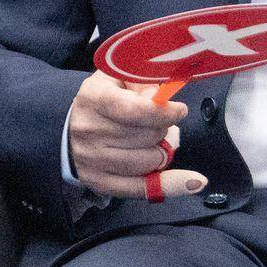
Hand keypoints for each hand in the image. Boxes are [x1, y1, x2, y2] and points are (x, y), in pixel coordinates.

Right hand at [66, 71, 203, 198]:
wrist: (73, 126)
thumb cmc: (106, 97)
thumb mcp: (122, 77)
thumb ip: (144, 81)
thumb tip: (160, 97)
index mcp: (95, 98)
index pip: (134, 110)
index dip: (164, 112)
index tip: (180, 110)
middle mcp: (89, 130)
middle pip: (146, 136)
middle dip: (163, 128)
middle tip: (158, 123)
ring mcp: (91, 159)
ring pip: (148, 162)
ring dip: (161, 151)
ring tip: (153, 140)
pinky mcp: (98, 181)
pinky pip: (141, 189)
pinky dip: (171, 185)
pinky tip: (193, 183)